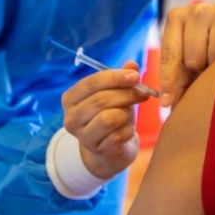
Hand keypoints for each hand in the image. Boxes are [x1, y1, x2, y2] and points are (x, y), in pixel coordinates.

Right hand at [61, 61, 149, 179]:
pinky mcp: (98, 150)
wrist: (110, 150)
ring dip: (126, 112)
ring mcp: (83, 137)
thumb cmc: (111, 114)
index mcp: (70, 98)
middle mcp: (71, 118)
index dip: (115, 77)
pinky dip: (129, 129)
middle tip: (143, 92)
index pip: (91, 83)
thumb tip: (132, 64)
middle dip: (126, 94)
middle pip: (101, 100)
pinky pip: (119, 135)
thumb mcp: (115, 94)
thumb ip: (122, 78)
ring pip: (110, 118)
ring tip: (130, 112)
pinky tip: (128, 129)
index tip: (135, 76)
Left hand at [160, 2, 214, 106]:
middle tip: (207, 65)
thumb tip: (169, 103)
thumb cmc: (208, 42)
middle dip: (200, 69)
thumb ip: (177, 76)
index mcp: (177, 18)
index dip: (169, 81)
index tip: (167, 102)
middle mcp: (196, 11)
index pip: (169, 55)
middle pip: (193, 58)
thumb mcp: (189, 54)